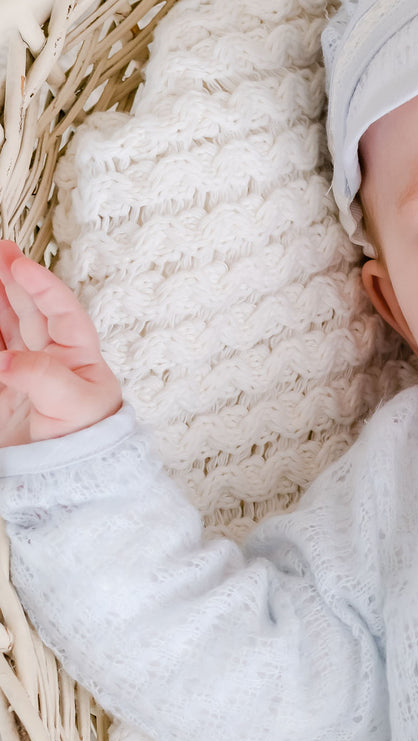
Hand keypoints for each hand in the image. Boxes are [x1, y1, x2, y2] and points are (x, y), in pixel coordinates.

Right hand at [0, 241, 122, 445]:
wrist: (69, 476)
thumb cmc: (86, 440)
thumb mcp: (75, 407)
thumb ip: (42, 378)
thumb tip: (5, 359)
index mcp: (80, 355)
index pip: (62, 310)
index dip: (41, 285)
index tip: (20, 264)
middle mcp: (53, 356)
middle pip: (29, 307)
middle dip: (12, 277)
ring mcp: (25, 367)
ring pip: (7, 322)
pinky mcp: (4, 383)